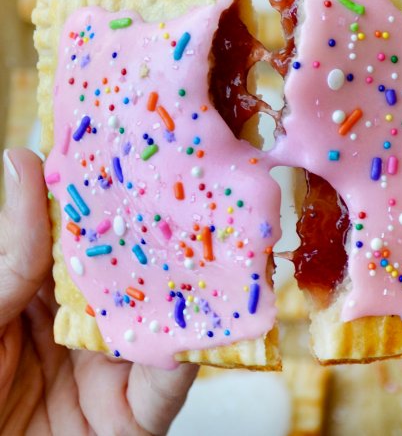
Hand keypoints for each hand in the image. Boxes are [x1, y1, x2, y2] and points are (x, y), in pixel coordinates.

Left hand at [0, 148, 197, 434]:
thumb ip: (11, 252)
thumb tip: (25, 160)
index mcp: (43, 288)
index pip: (88, 230)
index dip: (114, 189)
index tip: (143, 142)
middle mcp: (89, 318)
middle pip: (138, 266)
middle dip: (172, 226)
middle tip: (205, 177)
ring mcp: (118, 364)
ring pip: (168, 313)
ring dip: (201, 278)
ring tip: (231, 232)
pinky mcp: (141, 412)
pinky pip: (177, 375)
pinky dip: (203, 343)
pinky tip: (223, 307)